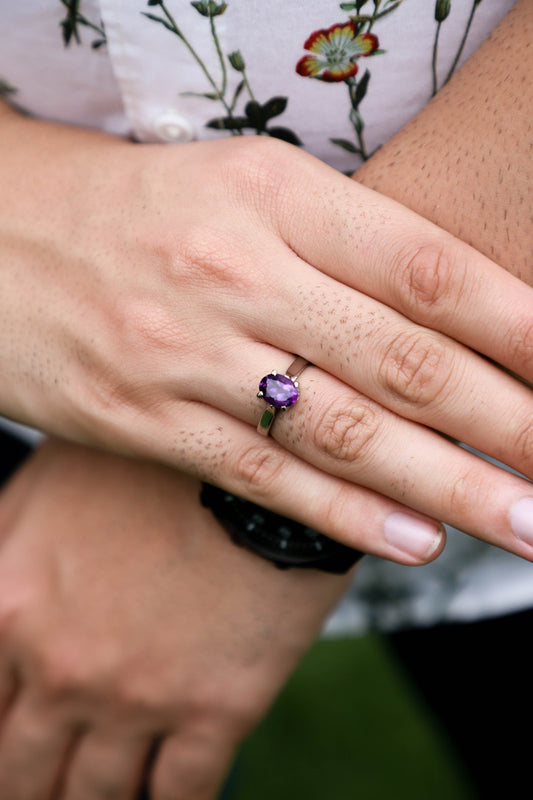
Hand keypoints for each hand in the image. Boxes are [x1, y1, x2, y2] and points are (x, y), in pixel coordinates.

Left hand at [0, 439, 351, 799]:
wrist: (258, 462)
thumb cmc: (155, 462)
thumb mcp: (46, 485)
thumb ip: (2, 546)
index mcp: (13, 611)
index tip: (14, 743)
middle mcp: (65, 669)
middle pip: (25, 768)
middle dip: (30, 784)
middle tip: (42, 785)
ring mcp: (140, 698)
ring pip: (96, 793)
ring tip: (97, 794)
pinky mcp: (216, 709)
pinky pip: (180, 791)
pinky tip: (162, 797)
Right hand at [1, 104, 532, 563]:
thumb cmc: (137, 208)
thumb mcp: (243, 190)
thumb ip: (340, 248)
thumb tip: (450, 318)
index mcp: (272, 194)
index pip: (423, 266)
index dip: (515, 324)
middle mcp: (236, 272)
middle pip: (401, 361)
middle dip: (506, 423)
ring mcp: (187, 355)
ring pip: (342, 431)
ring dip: (447, 486)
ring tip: (526, 521)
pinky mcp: (143, 421)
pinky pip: (261, 476)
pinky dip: (346, 515)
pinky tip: (415, 540)